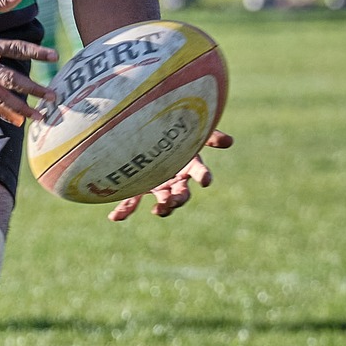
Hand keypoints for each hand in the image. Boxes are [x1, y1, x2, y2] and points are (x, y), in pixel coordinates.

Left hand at [108, 129, 232, 221]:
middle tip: (175, 200)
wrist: (149, 129)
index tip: (206, 180)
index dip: (203, 175)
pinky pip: (133, 201)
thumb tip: (230, 142)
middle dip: (180, 198)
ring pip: (162, 200)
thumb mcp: (190, 127)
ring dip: (162, 207)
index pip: (199, 171)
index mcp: (188, 164)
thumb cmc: (175, 127)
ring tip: (158, 211)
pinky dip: (125, 210)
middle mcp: (175, 178)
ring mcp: (158, 184)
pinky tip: (114, 218)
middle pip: (182, 193)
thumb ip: (208, 133)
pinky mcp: (140, 188)